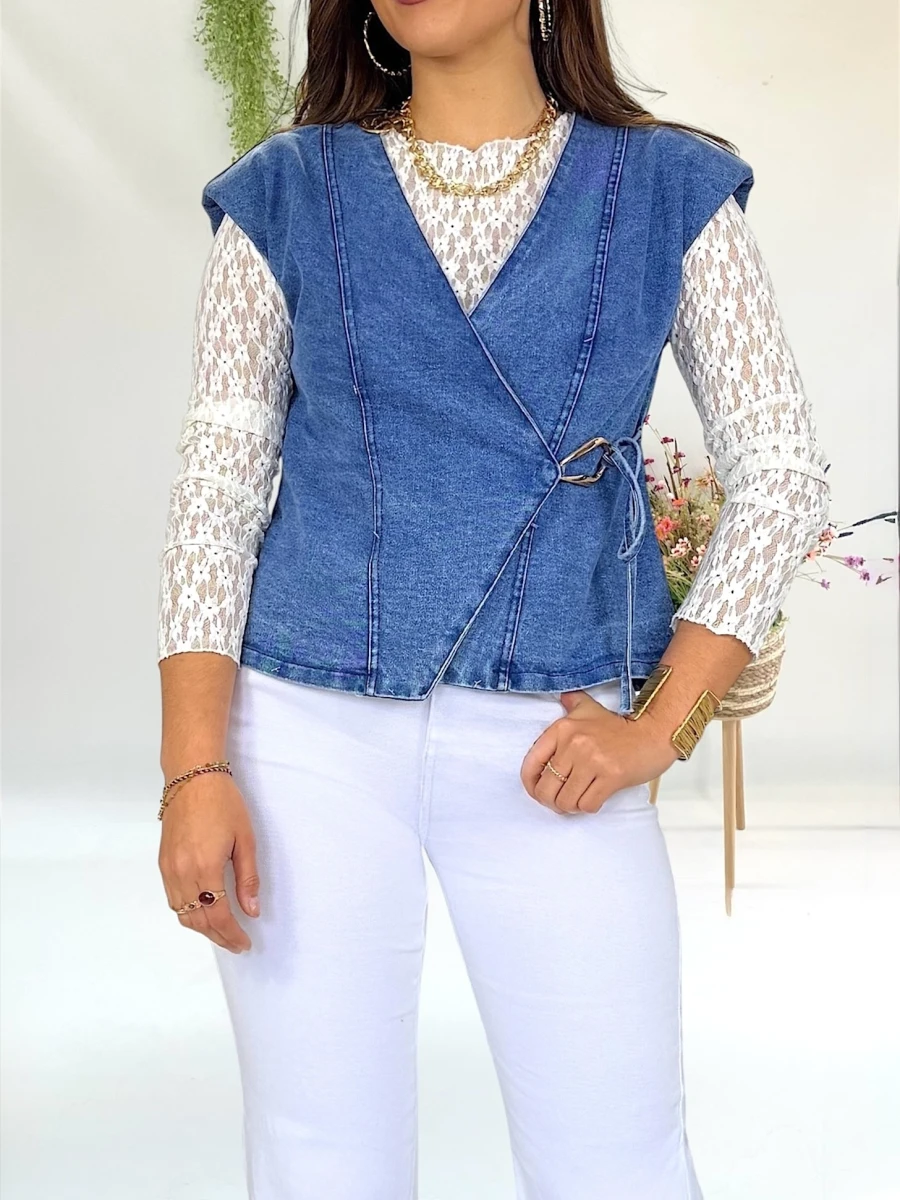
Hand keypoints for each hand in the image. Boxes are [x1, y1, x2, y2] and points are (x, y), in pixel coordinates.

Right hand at [157, 773, 259, 952]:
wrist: (191, 777)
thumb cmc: (223, 803)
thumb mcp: (245, 839)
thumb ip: (247, 878)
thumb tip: (251, 911)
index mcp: (205, 867)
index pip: (217, 915)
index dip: (231, 934)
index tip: (245, 943)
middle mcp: (181, 873)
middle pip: (197, 919)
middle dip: (218, 936)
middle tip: (237, 943)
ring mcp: (168, 869)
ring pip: (181, 913)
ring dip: (201, 927)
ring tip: (222, 931)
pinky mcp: (163, 863)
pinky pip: (172, 899)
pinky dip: (187, 912)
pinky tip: (202, 911)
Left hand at [520, 689, 678, 812]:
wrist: (654, 733)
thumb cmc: (621, 728)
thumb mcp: (590, 709)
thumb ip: (572, 701)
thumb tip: (561, 696)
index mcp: (563, 729)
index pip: (532, 763)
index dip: (530, 783)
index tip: (537, 790)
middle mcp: (574, 744)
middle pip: (546, 788)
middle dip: (550, 801)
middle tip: (560, 801)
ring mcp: (592, 761)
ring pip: (565, 801)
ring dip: (569, 807)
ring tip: (576, 801)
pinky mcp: (611, 777)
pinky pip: (587, 805)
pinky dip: (587, 807)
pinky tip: (593, 799)